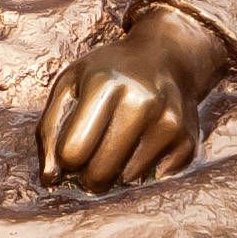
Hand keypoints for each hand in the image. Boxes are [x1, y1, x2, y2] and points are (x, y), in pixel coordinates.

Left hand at [39, 3, 236, 193]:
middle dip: (87, 175)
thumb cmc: (109, 73)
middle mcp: (141, 102)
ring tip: (119, 144)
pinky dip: (143, 170)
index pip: (72, 151)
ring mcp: (169, 123)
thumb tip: (50, 180)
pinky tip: (143, 144)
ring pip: (127, 180)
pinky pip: (153, 179)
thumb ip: (49, 130)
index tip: (71, 148)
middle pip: (99, 173)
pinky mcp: (188, 141)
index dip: (65, 158)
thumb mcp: (70, 84)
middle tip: (91, 159)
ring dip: (117, 172)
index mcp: (105, 84)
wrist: (167, 57)